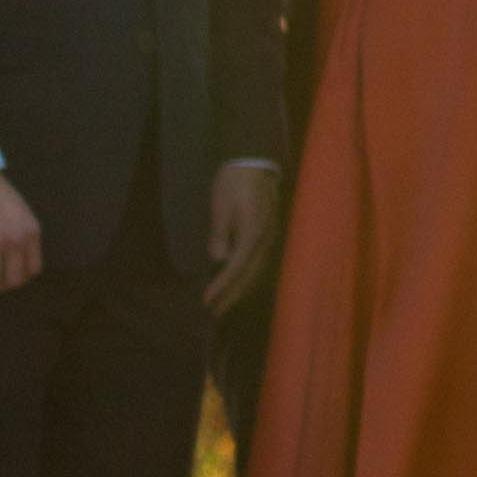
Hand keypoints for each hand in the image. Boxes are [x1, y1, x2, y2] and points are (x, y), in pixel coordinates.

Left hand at [201, 161, 285, 312]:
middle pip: (249, 276)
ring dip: (240, 290)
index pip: (236, 268)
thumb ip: (220, 233)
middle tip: (215, 314)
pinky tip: (238, 284)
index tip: (207, 301)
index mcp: (253, 233)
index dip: (222, 287)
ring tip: (225, 304)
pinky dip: (247, 278)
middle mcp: (265, 240)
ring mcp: (269, 238)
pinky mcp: (268, 235)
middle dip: (232, 296)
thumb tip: (218, 260)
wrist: (254, 162)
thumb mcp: (221, 205)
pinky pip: (258, 264)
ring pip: (256, 272)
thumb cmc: (234, 182)